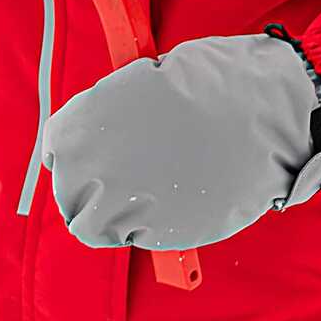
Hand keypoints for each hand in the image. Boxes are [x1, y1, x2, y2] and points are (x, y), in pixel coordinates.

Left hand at [42, 33, 320, 252]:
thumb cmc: (212, 84)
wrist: (263, 110)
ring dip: (114, 215)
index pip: (57, 152)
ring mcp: (121, 207)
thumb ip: (117, 117)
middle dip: (91, 190)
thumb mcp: (146, 83)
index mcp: (81, 126)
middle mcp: (89, 170)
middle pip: (70, 196)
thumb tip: (110, 138)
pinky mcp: (157, 235)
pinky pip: (139, 237)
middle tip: (122, 179)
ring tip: (145, 195)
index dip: (77, 154)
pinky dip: (151, 225)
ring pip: (95, 227)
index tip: (93, 155)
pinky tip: (176, 197)